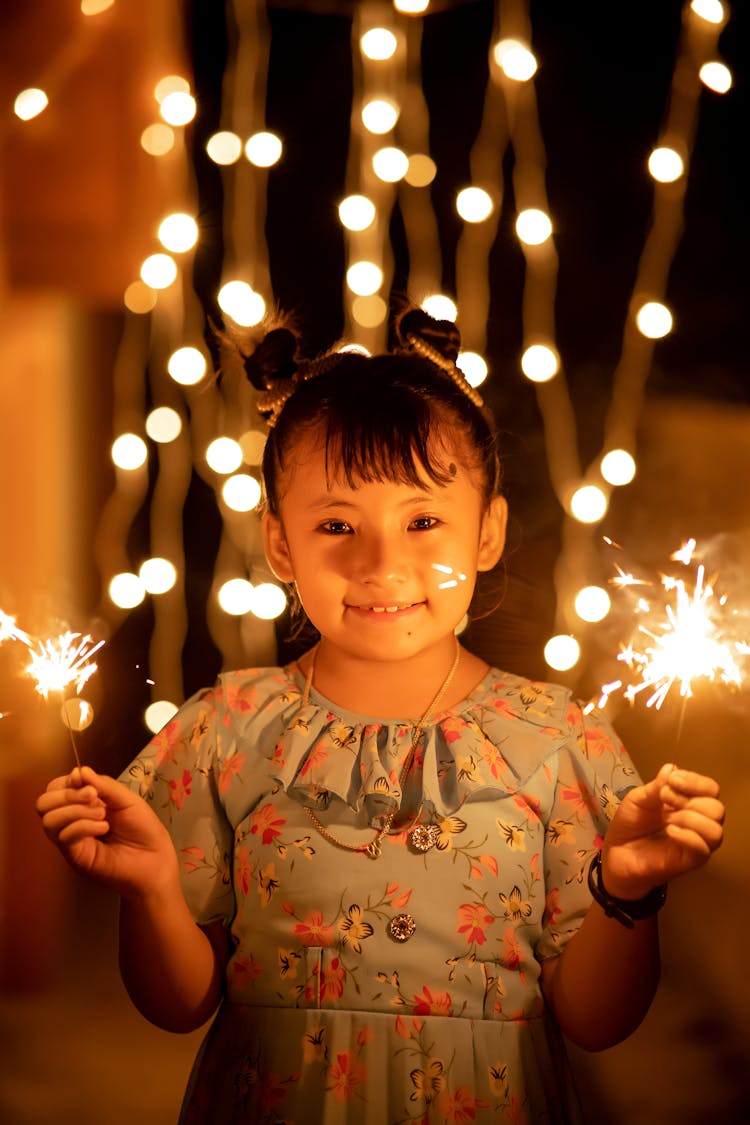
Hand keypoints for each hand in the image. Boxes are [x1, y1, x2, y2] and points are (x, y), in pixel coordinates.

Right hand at [36, 765, 179, 902]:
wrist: (156, 858)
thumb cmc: (143, 828)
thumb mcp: (126, 799)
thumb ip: (103, 785)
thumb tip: (78, 771)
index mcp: (82, 804)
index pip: (55, 788)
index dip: (67, 782)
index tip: (90, 784)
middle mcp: (71, 821)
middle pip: (43, 804)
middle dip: (66, 795)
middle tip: (93, 797)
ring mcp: (71, 840)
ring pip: (49, 820)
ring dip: (75, 810)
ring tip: (102, 815)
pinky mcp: (75, 857)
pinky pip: (64, 837)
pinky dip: (83, 826)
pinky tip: (104, 827)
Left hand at [601, 763, 724, 899]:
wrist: (616, 852)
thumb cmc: (630, 824)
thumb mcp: (638, 799)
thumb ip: (656, 786)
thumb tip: (672, 768)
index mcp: (688, 802)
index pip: (710, 789)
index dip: (696, 782)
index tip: (673, 780)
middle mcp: (697, 822)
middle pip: (717, 808)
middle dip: (690, 800)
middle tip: (665, 799)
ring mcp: (695, 843)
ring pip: (716, 831)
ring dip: (691, 819)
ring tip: (668, 819)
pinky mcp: (688, 862)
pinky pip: (703, 850)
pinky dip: (689, 837)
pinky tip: (670, 831)